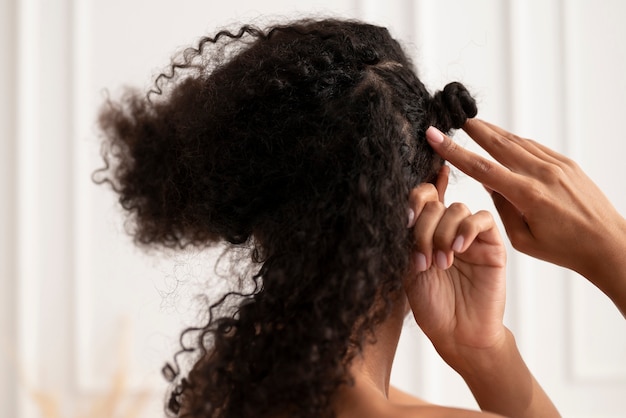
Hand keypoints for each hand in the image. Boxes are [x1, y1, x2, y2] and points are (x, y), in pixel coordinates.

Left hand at [404, 167, 506, 367]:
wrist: (456, 332)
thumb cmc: (431, 304)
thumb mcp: (408, 268)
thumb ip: (408, 237)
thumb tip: (407, 207)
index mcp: (426, 232)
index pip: (421, 198)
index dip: (413, 200)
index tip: (406, 220)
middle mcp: (447, 229)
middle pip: (436, 204)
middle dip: (424, 229)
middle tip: (423, 259)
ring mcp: (470, 236)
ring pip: (457, 209)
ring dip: (444, 234)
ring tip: (442, 263)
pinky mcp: (492, 245)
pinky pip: (483, 219)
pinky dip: (468, 228)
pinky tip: (459, 249)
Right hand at [425, 120, 625, 282]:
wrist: (608, 245)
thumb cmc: (564, 249)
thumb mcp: (523, 239)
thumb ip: (503, 208)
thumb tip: (489, 183)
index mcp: (528, 195)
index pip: (481, 168)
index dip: (454, 151)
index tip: (435, 137)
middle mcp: (542, 174)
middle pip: (499, 144)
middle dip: (474, 129)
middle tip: (455, 118)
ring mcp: (557, 166)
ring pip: (518, 142)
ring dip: (494, 132)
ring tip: (476, 125)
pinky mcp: (567, 164)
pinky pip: (535, 148)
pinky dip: (516, 142)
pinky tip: (505, 140)